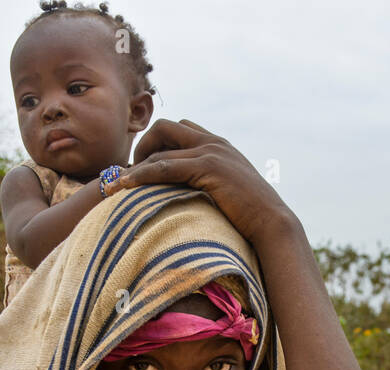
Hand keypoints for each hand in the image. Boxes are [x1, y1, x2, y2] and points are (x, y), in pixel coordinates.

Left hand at [103, 119, 293, 246]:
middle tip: (131, 173)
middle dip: (143, 146)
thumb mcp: (230, 194)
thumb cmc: (253, 217)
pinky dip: (141, 175)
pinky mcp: (207, 167)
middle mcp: (213, 142)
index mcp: (218, 146)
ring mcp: (210, 152)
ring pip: (160, 148)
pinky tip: (126, 185)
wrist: (272, 222)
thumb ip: (213, 186)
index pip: (180, 128)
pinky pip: (164, 166)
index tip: (144, 165)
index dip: (158, 143)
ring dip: (135, 165)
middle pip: (165, 127)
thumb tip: (195, 199)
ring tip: (117, 184)